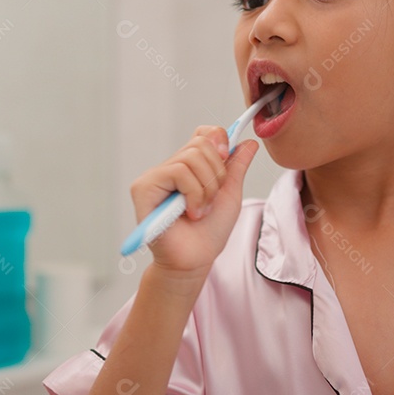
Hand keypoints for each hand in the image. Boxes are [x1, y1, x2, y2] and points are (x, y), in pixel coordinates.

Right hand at [129, 125, 260, 278]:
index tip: (227, 159)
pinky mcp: (144, 188)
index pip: (203, 133)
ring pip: (191, 158)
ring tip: (201, 210)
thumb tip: (249, 141)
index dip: (219, 140)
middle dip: (216, 174)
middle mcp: (170, 167)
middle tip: (211, 200)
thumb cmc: (209, 232)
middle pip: (201, 144)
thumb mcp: (230, 194)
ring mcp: (154, 177)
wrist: (195, 261)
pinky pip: (178, 172)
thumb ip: (237, 167)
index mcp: (189, 166)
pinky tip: (191, 213)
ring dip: (206, 189)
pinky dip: (194, 194)